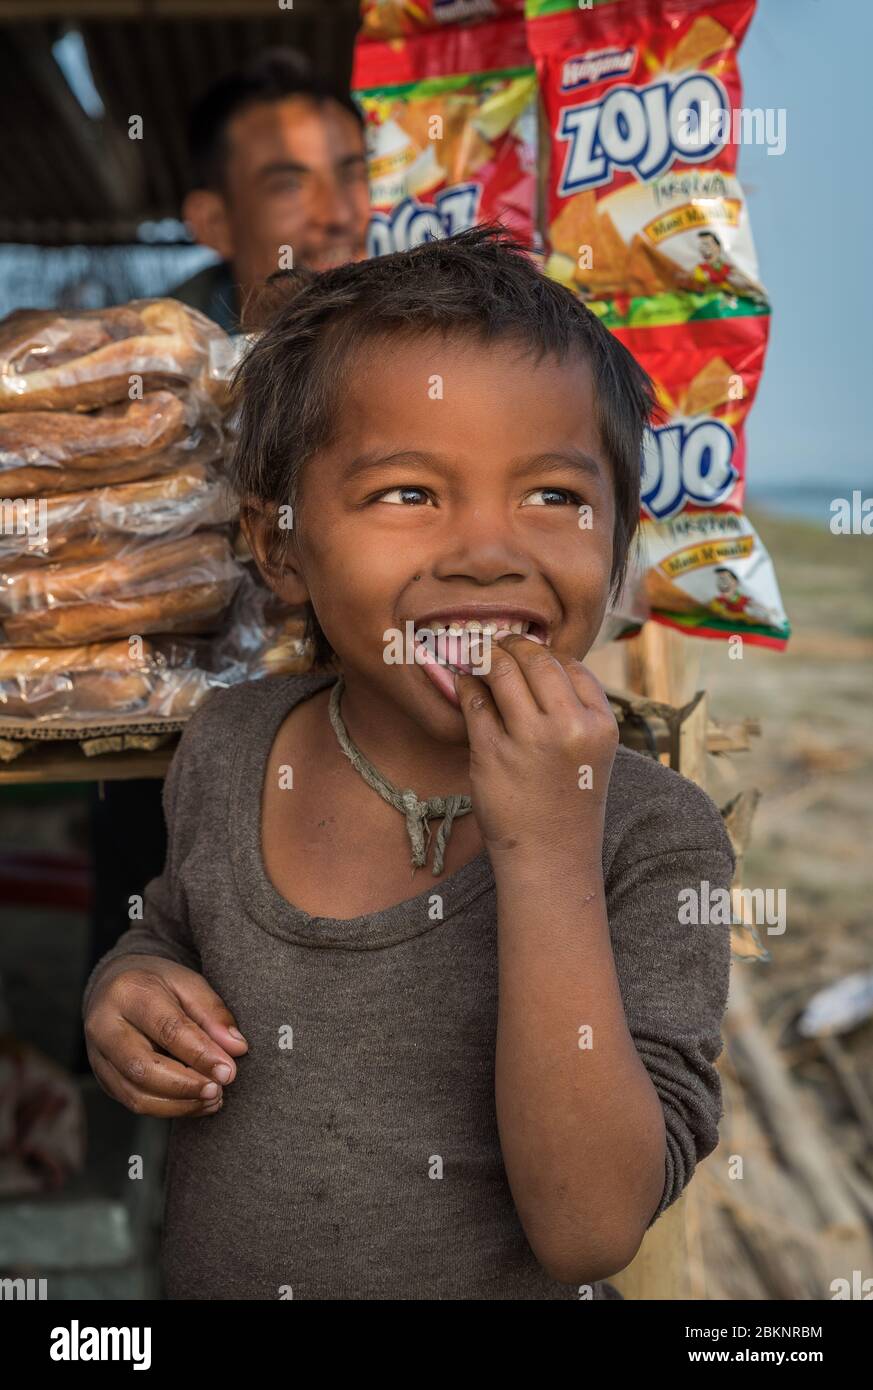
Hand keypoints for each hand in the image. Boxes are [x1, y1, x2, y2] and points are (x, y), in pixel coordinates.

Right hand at [84, 955, 247, 1117]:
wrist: (115, 986)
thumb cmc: (157, 983)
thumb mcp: (189, 983)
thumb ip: (213, 1013)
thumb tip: (236, 1048)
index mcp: (128, 991)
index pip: (167, 1028)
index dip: (201, 1054)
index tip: (229, 1071)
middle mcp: (104, 1026)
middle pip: (143, 1067)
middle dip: (187, 1085)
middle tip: (219, 1089)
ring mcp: (98, 1055)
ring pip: (136, 1093)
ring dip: (179, 1103)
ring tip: (213, 1098)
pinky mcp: (103, 1077)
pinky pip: (133, 1102)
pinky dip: (168, 1109)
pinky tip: (195, 1102)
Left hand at [455, 635, 617, 864]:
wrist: (551, 857)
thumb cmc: (568, 802)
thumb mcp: (592, 753)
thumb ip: (576, 710)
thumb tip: (540, 662)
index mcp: (599, 725)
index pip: (572, 666)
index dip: (546, 654)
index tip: (528, 651)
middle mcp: (569, 727)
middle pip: (536, 661)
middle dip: (513, 645)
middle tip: (497, 642)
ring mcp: (529, 740)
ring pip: (502, 673)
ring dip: (486, 657)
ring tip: (477, 656)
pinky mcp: (493, 753)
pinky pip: (475, 702)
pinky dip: (466, 686)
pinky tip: (464, 683)